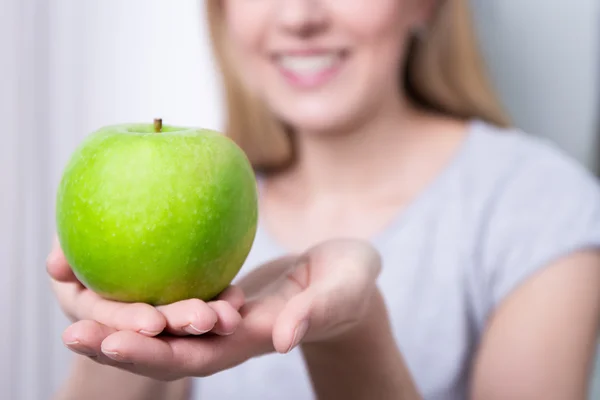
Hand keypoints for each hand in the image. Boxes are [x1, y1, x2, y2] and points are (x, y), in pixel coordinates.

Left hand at [56, 238, 382, 380]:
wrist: (342, 277)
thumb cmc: (351, 282)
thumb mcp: (343, 291)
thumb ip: (318, 311)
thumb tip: (283, 336)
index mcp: (253, 338)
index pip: (198, 356)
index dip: (156, 354)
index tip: (114, 341)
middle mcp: (226, 334)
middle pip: (165, 348)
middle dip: (119, 345)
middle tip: (70, 332)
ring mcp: (218, 315)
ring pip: (162, 323)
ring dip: (118, 320)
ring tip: (74, 304)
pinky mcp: (215, 293)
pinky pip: (172, 295)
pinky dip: (139, 290)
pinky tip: (109, 270)